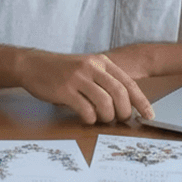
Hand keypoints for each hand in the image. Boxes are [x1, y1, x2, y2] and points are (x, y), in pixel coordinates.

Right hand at [13, 50, 152, 123]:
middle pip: (120, 93)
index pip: (128, 83)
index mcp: (101, 62)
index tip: (150, 115)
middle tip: (122, 120)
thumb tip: (126, 104)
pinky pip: (85, 109)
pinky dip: (90, 118)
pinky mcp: (64, 90)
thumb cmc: (61, 70)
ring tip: (102, 119)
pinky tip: (87, 118)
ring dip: (107, 116)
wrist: (32, 65)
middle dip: (125, 111)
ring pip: (105, 103)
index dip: (141, 101)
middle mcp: (91, 67)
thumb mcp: (86, 68)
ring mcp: (77, 78)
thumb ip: (104, 81)